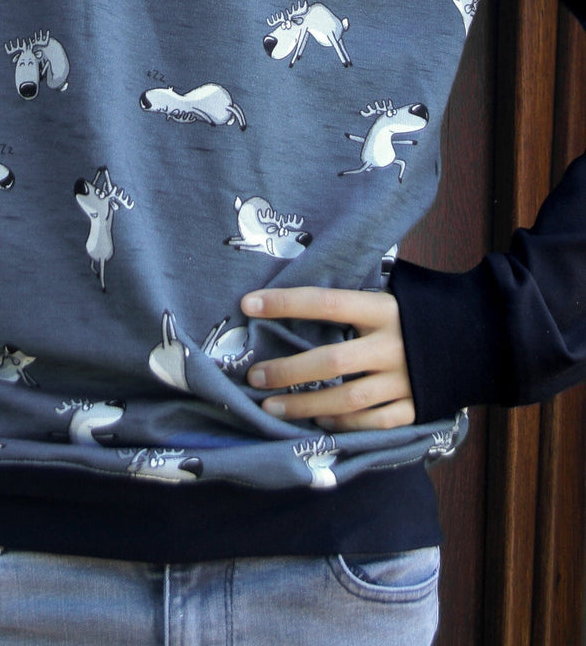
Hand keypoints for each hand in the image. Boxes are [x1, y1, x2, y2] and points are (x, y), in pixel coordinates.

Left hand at [241, 286, 414, 431]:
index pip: (326, 303)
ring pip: (347, 399)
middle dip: (288, 371)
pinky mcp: (415, 408)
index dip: (286, 303)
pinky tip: (319, 424)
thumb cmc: (414, 314)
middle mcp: (392, 346)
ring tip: (272, 408)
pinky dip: (343, 425)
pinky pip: (372, 423)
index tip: (249, 304)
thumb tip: (292, 302)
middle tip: (255, 377)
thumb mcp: (387, 298)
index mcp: (383, 309)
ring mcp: (405, 381)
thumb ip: (350, 305)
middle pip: (332, 361)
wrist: (474, 339)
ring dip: (306, 406)